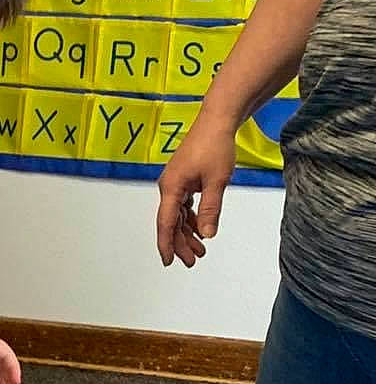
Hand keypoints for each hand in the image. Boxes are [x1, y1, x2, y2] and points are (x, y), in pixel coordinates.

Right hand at [156, 119, 236, 266]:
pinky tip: (201, 228)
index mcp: (171, 188)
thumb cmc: (214, 146)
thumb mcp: (216, 182)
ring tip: (200, 249)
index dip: (167, 244)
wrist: (216, 122)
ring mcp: (175, 183)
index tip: (169, 261)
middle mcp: (169, 187)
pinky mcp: (183, 180)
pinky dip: (191, 219)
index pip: (166, 223)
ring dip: (188, 232)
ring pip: (178, 216)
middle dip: (181, 243)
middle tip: (194, 260)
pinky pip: (183, 206)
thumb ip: (210, 210)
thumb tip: (207, 234)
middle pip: (171, 223)